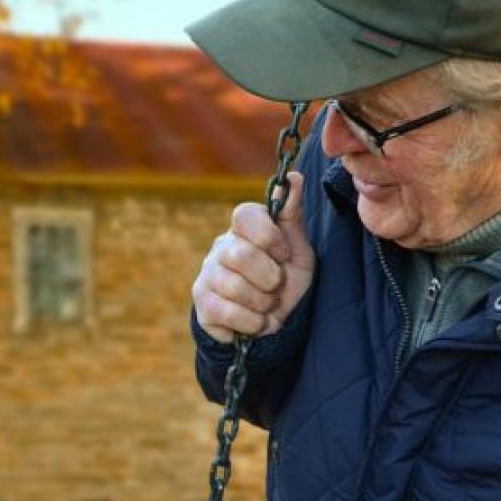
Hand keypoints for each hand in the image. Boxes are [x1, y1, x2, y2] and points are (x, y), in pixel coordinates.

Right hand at [193, 171, 313, 342]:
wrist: (275, 323)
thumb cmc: (286, 281)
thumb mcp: (298, 249)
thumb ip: (292, 214)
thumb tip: (294, 177)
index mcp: (244, 229)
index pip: (244, 214)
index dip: (268, 236)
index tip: (284, 254)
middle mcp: (221, 247)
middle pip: (240, 254)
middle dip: (270, 278)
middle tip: (276, 286)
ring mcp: (207, 275)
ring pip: (234, 287)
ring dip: (263, 303)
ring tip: (267, 305)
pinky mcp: (202, 304)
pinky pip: (226, 311)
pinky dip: (252, 322)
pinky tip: (257, 321)